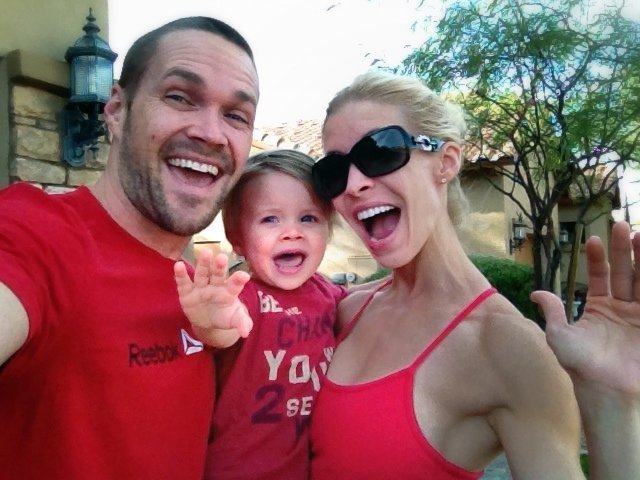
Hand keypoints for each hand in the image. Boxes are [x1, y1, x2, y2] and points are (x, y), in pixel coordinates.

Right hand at [174, 250, 252, 342]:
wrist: (208, 320)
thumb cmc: (224, 316)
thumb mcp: (233, 320)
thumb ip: (241, 323)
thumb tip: (246, 332)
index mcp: (229, 291)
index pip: (234, 284)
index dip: (238, 280)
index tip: (244, 276)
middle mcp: (215, 286)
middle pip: (217, 274)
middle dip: (219, 266)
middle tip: (222, 257)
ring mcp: (201, 287)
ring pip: (202, 274)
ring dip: (203, 264)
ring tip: (205, 253)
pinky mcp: (186, 293)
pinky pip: (184, 283)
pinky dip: (181, 274)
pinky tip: (178, 265)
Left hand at [532, 222, 639, 395]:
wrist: (606, 390)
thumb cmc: (580, 365)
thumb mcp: (559, 335)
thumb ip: (552, 311)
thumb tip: (535, 293)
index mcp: (599, 308)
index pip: (600, 276)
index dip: (597, 258)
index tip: (592, 239)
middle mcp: (621, 308)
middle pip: (624, 272)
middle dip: (623, 249)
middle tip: (620, 226)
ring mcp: (638, 316)